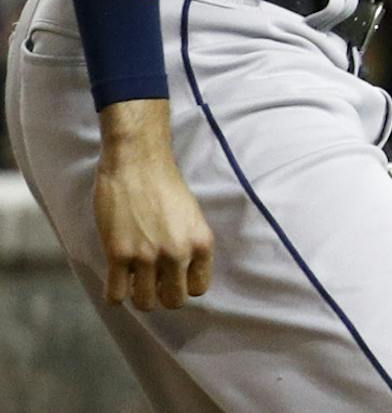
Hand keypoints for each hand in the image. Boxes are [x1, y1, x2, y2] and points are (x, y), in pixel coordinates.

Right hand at [94, 102, 212, 309]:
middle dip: (161, 295)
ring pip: (144, 303)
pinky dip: (114, 294)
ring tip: (133, 282)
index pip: (198, 289)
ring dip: (138, 297)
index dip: (183, 286)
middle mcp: (178, 253)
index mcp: (201, 243)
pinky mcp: (118, 255)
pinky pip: (116, 296)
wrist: (137, 164)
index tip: (172, 278)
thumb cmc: (164, 186)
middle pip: (172, 301)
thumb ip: (189, 245)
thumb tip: (181, 274)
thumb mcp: (191, 216)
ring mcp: (147, 256)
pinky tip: (115, 280)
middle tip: (151, 282)